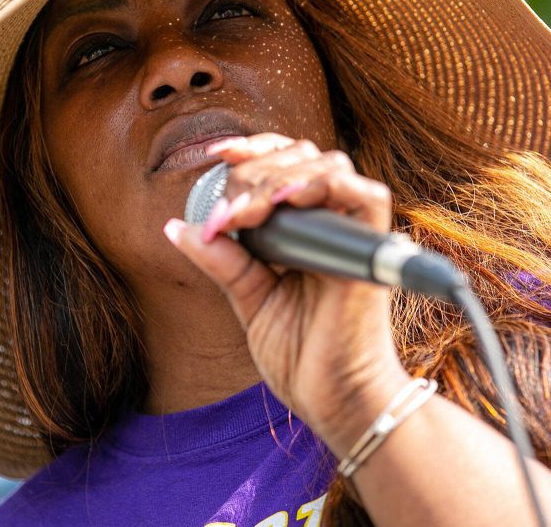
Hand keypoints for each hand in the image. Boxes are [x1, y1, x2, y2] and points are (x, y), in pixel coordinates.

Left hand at [163, 132, 411, 454]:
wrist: (332, 401)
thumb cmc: (300, 355)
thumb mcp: (248, 298)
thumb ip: (222, 259)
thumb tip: (179, 226)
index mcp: (305, 229)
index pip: (285, 163)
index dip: (254, 149)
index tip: (216, 154)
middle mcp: (332, 223)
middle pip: (301, 157)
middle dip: (254, 171)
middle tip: (228, 214)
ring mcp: (353, 234)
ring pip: (328, 165)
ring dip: (279, 177)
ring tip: (248, 212)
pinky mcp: (371, 251)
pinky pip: (367, 196)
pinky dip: (327, 186)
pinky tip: (287, 201)